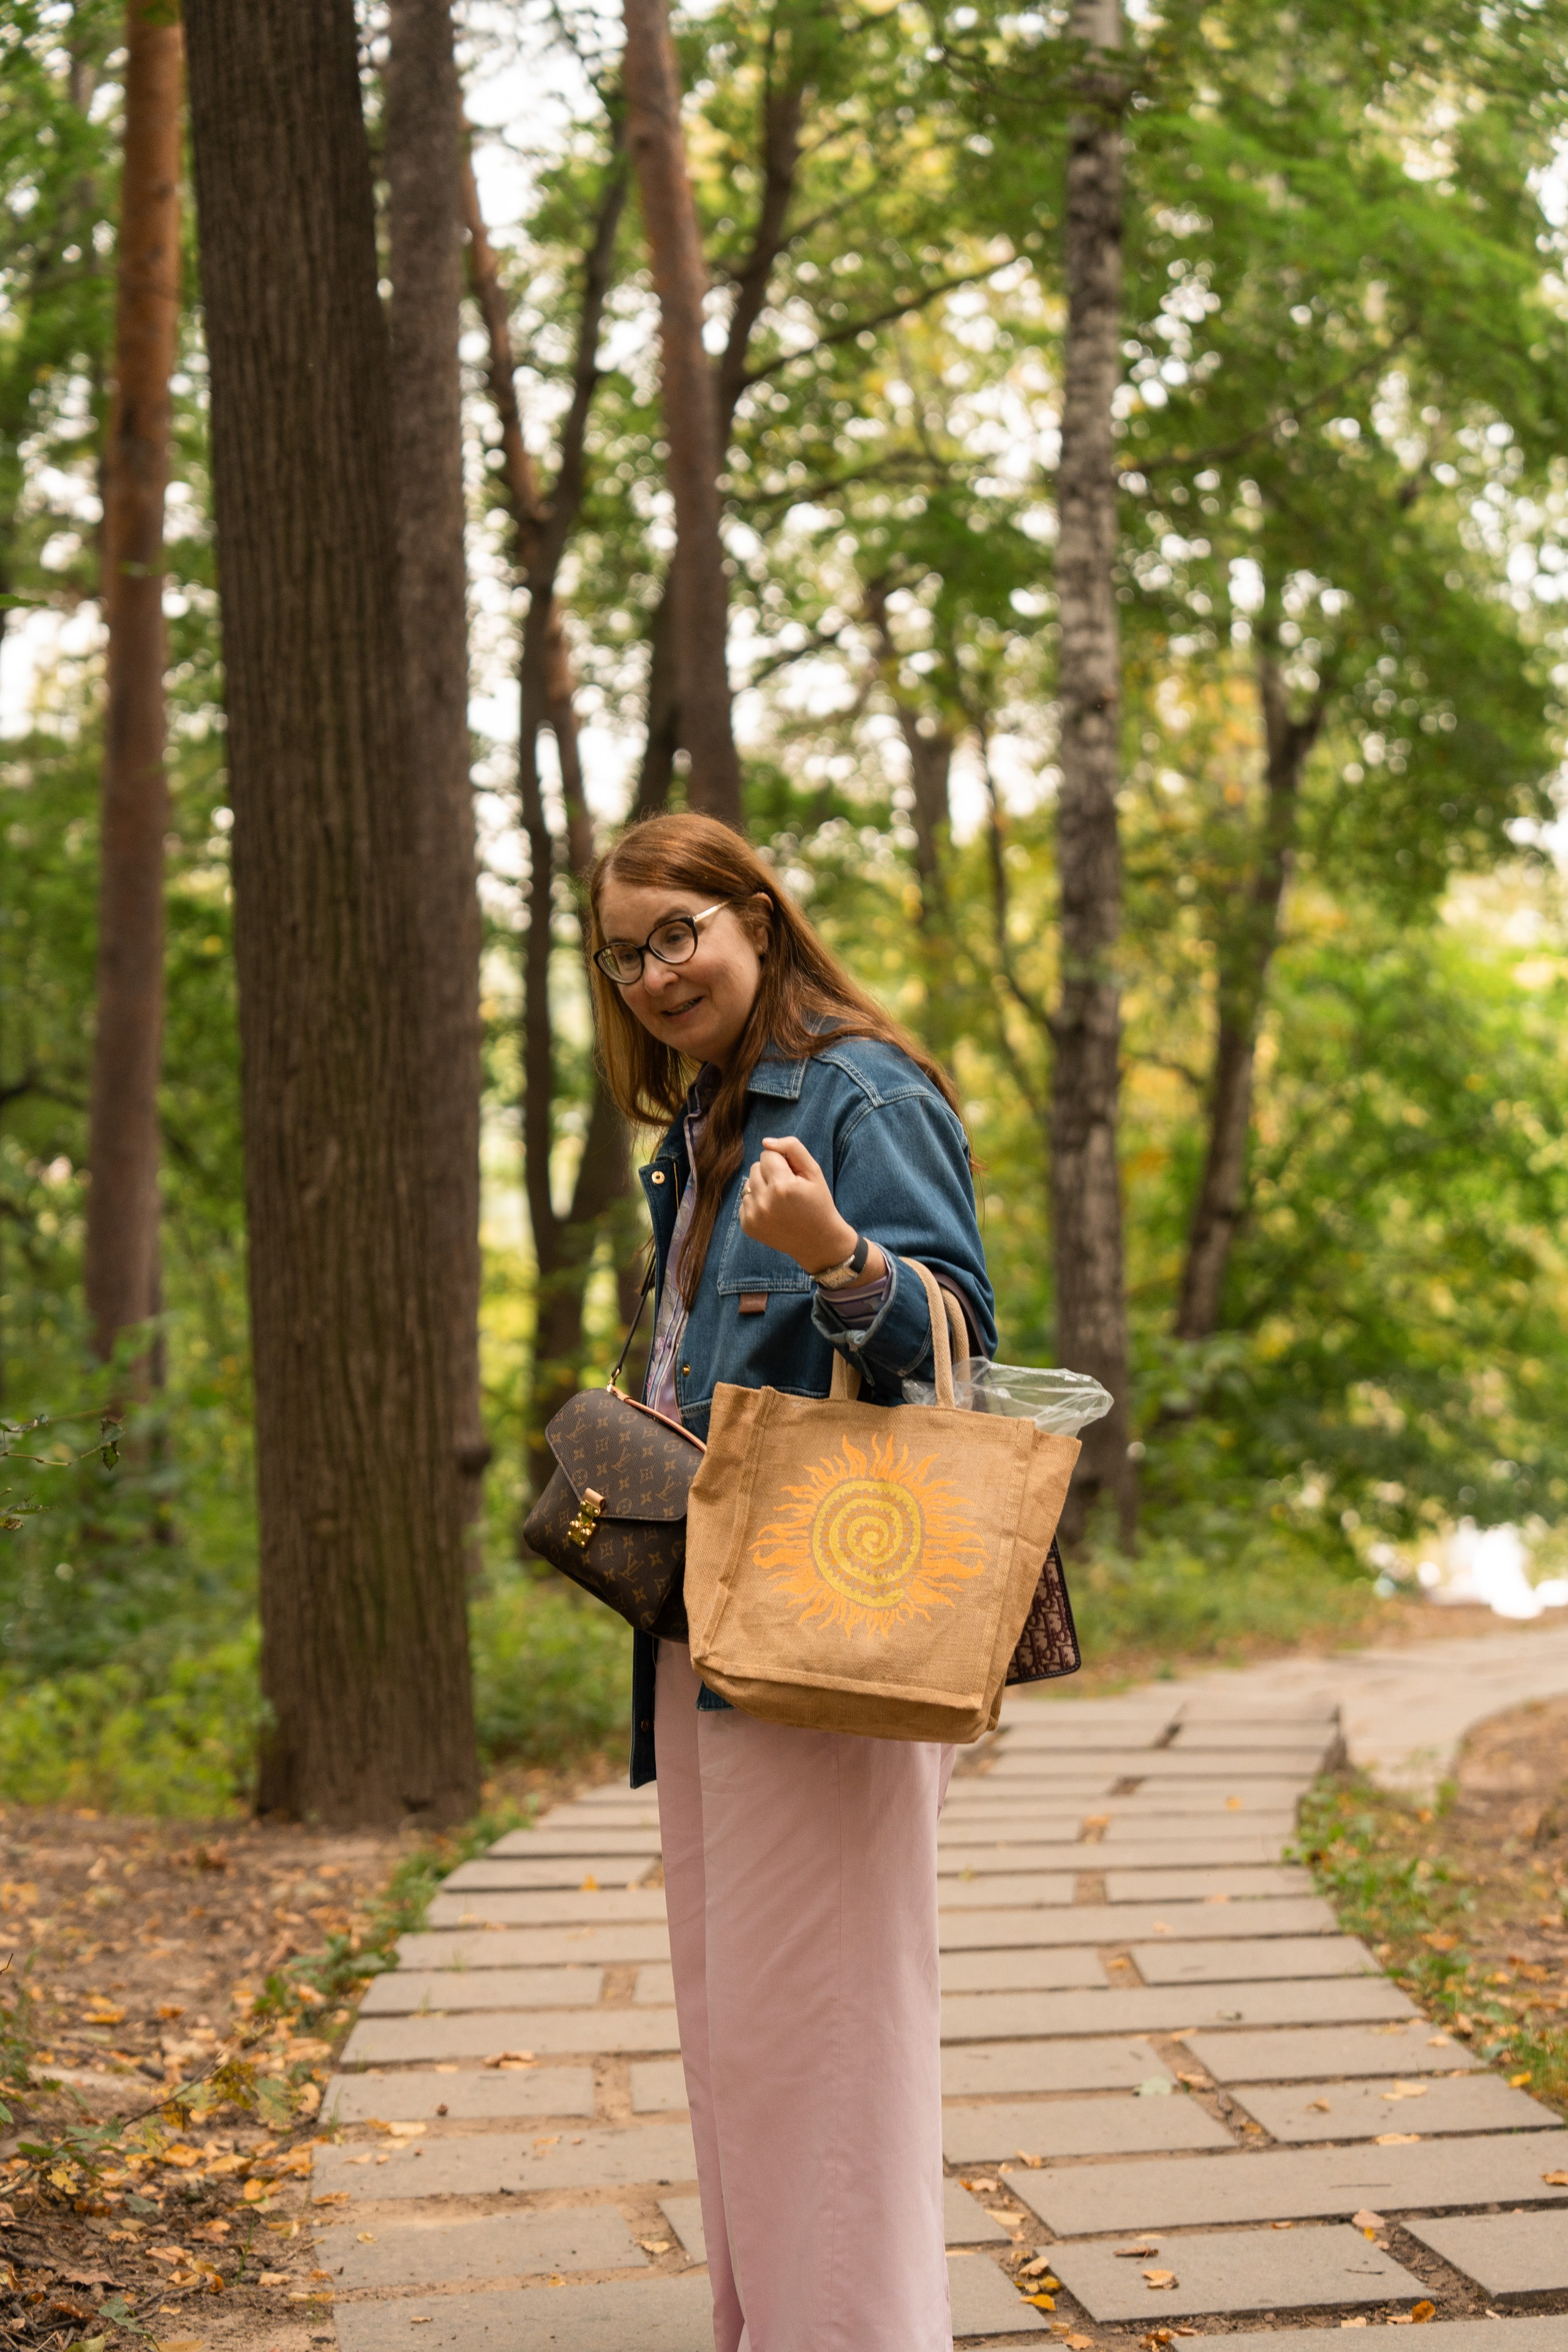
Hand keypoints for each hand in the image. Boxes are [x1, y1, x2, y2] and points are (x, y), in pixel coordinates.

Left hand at [738, 1135, 884, 1280]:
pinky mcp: (747, 1226)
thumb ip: (792, 1148)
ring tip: (780, 1202)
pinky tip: (773, 1213)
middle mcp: (764, 1202)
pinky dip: (757, 1203)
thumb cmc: (818, 1203)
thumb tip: (765, 1142)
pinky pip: (745, 1200)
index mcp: (781, 1186)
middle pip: (755, 1167)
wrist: (818, 1242)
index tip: (793, 1177)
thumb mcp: (814, 1171)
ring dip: (762, 1188)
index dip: (782, 1163)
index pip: (767, 1154)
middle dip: (770, 1173)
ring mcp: (753, 1216)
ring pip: (748, 1183)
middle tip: (787, 1190)